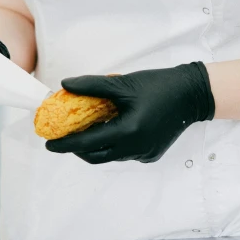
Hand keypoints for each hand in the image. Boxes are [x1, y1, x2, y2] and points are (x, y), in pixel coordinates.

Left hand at [45, 62, 214, 163]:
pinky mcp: (151, 154)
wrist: (191, 94)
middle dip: (76, 149)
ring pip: (110, 156)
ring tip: (84, 130)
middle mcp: (136, 149)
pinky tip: (109, 128)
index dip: (65, 145)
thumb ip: (92, 85)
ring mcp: (145, 154)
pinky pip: (124, 153)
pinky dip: (112, 144)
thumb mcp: (122, 83)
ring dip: (94, 146)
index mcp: (127, 132)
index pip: (87, 144)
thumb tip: (66, 84)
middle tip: (63, 137)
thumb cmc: (158, 86)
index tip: (48, 144)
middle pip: (95, 156)